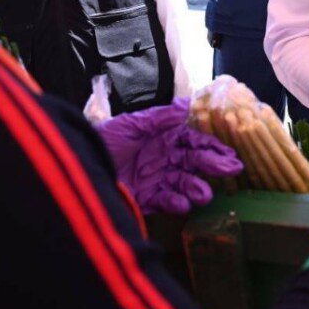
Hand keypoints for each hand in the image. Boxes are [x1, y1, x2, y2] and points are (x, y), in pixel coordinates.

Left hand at [96, 98, 242, 214]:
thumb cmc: (103, 141)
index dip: (212, 146)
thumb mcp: (131, 124)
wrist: (76, 168)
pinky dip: (176, 203)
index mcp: (162, 138)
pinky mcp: (145, 199)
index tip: (230, 153)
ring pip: (184, 183)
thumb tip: (188, 104)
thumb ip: (160, 117)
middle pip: (194, 162)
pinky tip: (182, 204)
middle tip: (232, 170)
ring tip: (204, 194)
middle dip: (213, 166)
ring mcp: (155, 180)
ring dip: (196, 188)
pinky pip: (166, 201)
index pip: (193, 141)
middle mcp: (163, 158)